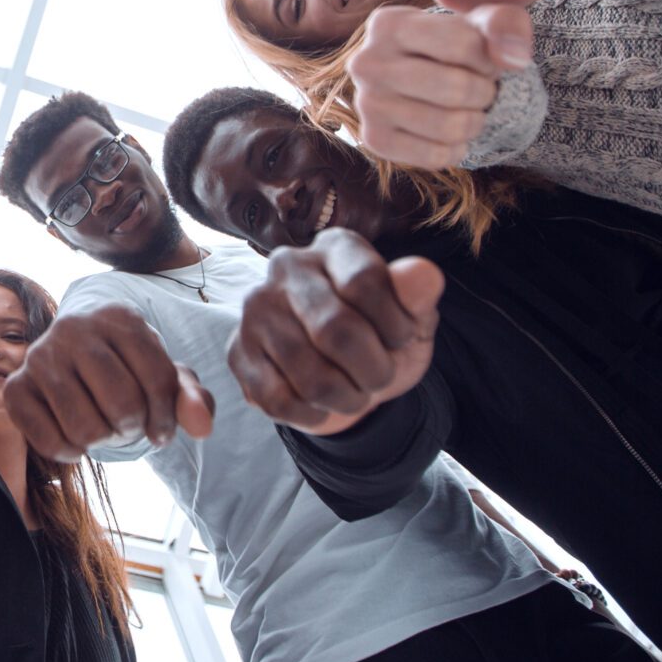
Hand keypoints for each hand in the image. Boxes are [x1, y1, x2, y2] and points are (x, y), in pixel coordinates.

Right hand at [3, 305, 214, 462]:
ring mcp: (39, 355)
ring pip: (85, 426)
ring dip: (103, 442)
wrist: (72, 354)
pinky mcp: (15, 386)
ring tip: (104, 429)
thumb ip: (192, 398)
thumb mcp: (163, 376)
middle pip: (122, 404)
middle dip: (133, 429)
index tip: (161, 431)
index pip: (157, 379)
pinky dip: (69, 452)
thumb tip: (202, 427)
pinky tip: (76, 440)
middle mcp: (74, 328)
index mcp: (119, 316)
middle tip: (128, 427)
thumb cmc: (127, 368)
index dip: (166, 418)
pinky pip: (48, 439)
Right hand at [227, 231, 442, 432]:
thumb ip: (418, 296)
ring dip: (347, 399)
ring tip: (353, 393)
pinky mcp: (237, 352)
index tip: (402, 338)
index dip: (395, 326)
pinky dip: (312, 415)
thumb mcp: (413, 319)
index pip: (365, 283)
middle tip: (379, 377)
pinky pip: (279, 399)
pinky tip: (320, 405)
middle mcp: (287, 266)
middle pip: (335, 330)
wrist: (347, 373)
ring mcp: (255, 309)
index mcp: (334, 246)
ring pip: (309, 374)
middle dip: (373, 370)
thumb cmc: (381, 337)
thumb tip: (424, 273)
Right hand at [348, 5, 529, 167]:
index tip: (485, 62)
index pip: (463, 44)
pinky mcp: (374, 138)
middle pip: (456, 88)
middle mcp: (367, 62)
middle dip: (485, 93)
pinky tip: (451, 135)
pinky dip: (456, 149)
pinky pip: (435, 156)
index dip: (490, 59)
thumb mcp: (480, 22)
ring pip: (448, 126)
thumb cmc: (454, 46)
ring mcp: (366, 103)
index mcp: (389, 23)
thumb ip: (504, 24)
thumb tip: (513, 59)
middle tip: (482, 90)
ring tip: (469, 111)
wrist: (420, 76)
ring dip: (474, 122)